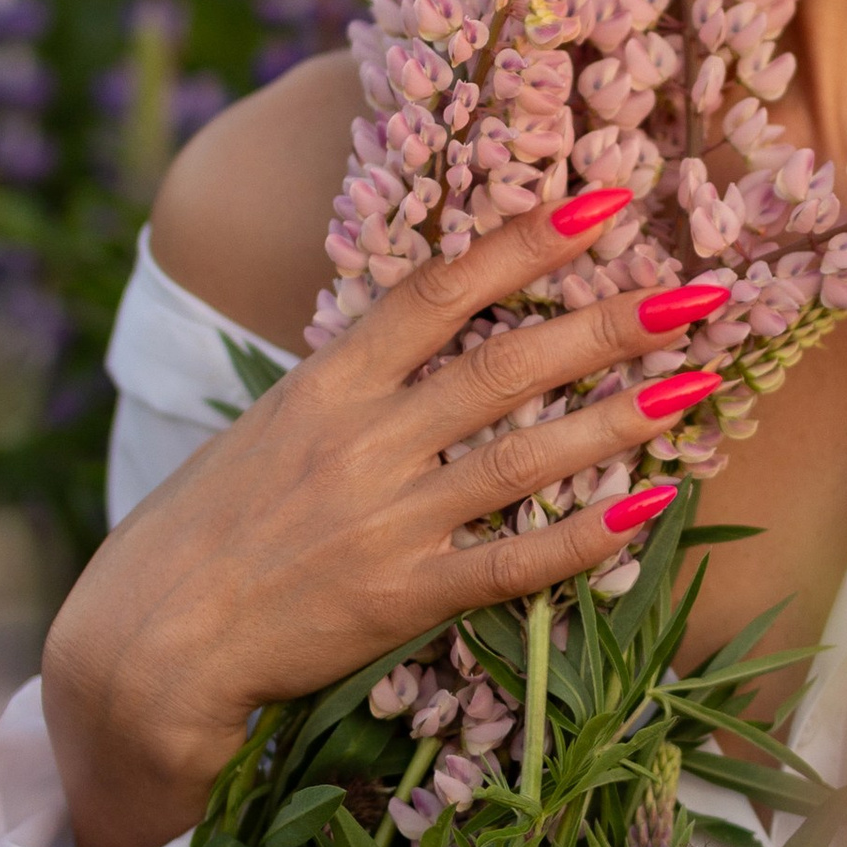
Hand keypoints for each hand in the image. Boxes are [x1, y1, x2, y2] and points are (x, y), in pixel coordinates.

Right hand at [42, 186, 725, 846]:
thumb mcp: (270, 425)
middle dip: (610, 324)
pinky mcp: (403, 597)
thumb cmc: (210, 528)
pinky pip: (512, 562)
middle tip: (699, 291)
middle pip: (506, 365)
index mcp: (327, 385)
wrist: (147, 644)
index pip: (438, 292)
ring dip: (621, 418)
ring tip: (698, 381)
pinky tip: (649, 508)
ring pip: (525, 456)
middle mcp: (363, 442)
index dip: (525, 243)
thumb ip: (356, 380)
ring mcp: (386, 520)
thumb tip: (440, 324)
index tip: (605, 202)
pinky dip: (584, 535)